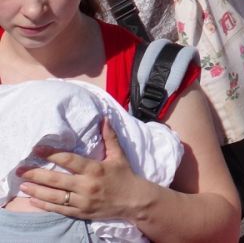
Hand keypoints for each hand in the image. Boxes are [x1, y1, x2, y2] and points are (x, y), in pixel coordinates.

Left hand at [20, 120, 141, 221]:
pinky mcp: (80, 212)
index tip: (37, 150)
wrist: (134, 200)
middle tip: (21, 170)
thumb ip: (109, 137)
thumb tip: (104, 118)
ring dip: (36, 190)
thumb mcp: (119, 155)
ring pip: (54, 196)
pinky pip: (58, 209)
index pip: (69, 160)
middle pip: (56, 179)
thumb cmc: (125, 176)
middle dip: (36, 174)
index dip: (52, 154)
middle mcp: (87, 185)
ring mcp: (82, 201)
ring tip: (22, 185)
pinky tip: (33, 199)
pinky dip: (44, 205)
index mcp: (95, 169)